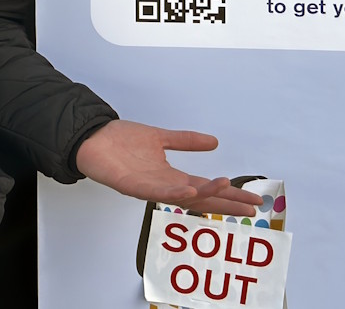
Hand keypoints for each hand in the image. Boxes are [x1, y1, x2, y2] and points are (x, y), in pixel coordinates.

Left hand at [73, 120, 262, 216]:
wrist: (90, 137)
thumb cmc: (120, 141)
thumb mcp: (160, 138)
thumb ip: (186, 141)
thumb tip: (214, 142)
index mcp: (170, 176)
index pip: (206, 188)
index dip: (229, 195)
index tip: (253, 201)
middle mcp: (162, 185)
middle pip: (201, 197)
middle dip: (226, 203)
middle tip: (252, 208)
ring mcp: (147, 187)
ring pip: (182, 195)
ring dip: (205, 193)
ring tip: (226, 187)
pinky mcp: (131, 185)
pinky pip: (155, 192)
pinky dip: (173, 193)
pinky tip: (190, 191)